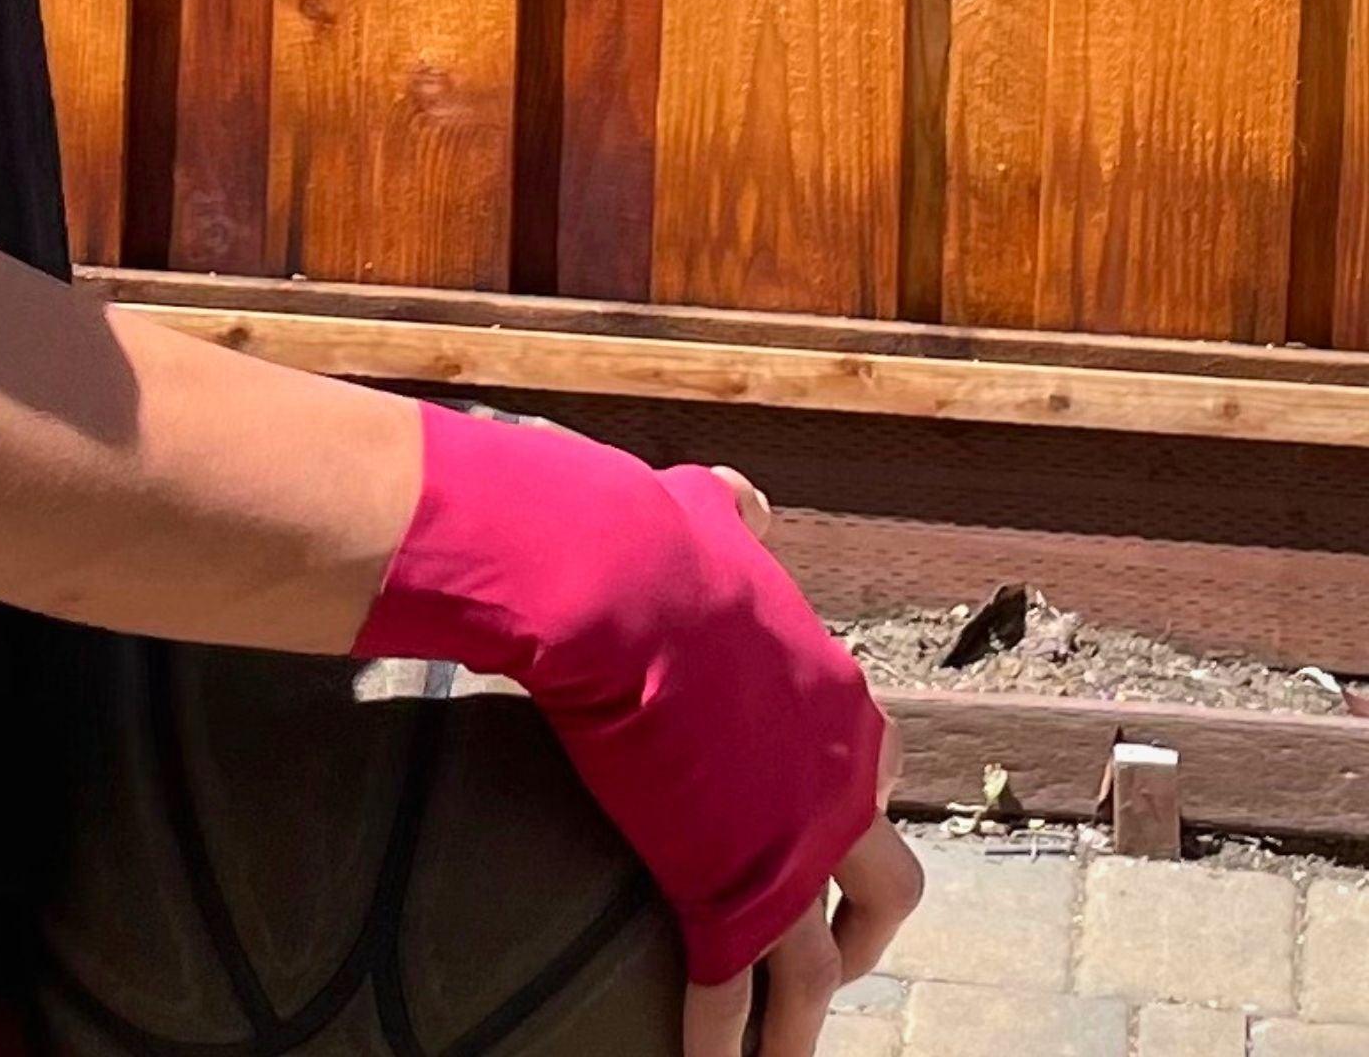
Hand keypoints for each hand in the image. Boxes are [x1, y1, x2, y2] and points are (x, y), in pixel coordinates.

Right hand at [683, 474, 923, 1056]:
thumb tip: (749, 503)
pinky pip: (732, 991)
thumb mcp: (714, 513)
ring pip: (820, 966)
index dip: (852, 808)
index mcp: (837, 700)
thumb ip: (740, 512)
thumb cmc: (660, 544)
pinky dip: (720, 1037)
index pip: (875, 773)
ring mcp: (792, 844)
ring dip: (800, 1020)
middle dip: (859, 929)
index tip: (822, 830)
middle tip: (825, 957)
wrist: (621, 587)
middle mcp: (838, 783)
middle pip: (885, 885)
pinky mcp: (728, 890)